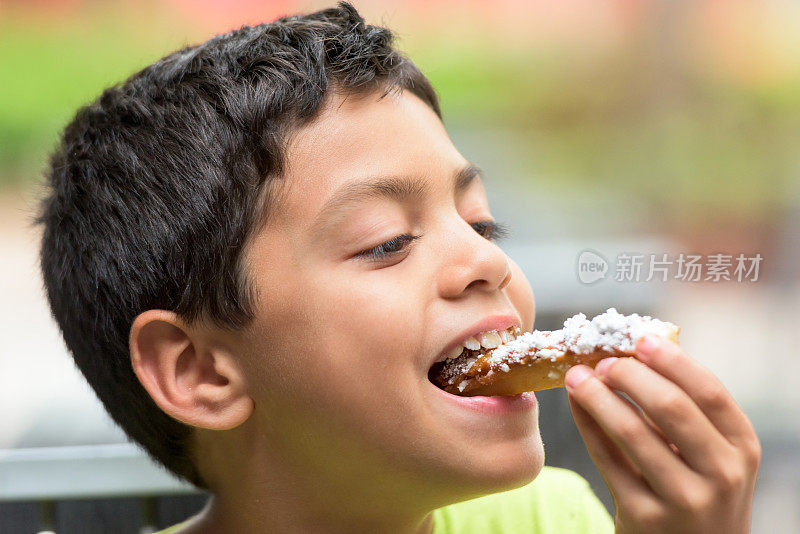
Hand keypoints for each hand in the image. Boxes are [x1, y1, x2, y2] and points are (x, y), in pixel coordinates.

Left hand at [564, 335, 760, 533]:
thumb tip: (636, 349)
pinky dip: (587, 424)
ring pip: (632, 431)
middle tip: (602, 360)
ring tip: (576, 376)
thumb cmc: (698, 487)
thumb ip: (686, 409)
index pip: (708, 391)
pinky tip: (576, 404)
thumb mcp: (712, 453)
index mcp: (741, 446)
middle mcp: (721, 474)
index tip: (640, 338)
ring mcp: (684, 499)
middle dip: (630, 374)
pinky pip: (607, 458)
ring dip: (597, 396)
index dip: (672, 360)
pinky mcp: (645, 516)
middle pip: (671, 407)